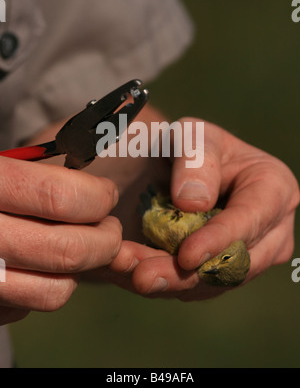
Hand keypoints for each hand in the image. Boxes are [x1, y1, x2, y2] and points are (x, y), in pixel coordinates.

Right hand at [0, 157, 121, 324]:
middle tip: (108, 227)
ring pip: (56, 291)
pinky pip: (29, 308)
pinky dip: (45, 287)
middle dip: (106, 239)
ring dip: (79, 270)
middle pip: (69, 250)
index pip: (60, 197)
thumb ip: (40, 177)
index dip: (97, 197)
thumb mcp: (1, 168)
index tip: (106, 195)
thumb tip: (98, 188)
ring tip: (77, 246)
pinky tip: (36, 264)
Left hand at [107, 117, 298, 300]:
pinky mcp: (224, 271)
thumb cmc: (193, 145)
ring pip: (213, 282)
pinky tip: (130, 273)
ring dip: (169, 282)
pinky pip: (196, 286)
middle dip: (187, 274)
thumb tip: (193, 204)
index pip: (251, 220)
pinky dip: (163, 283)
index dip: (220, 240)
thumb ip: (195, 159)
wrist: (180, 168)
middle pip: (234, 263)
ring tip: (128, 272)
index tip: (187, 256)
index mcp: (274, 189)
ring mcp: (251, 255)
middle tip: (143, 276)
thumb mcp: (192, 135)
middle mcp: (271, 230)